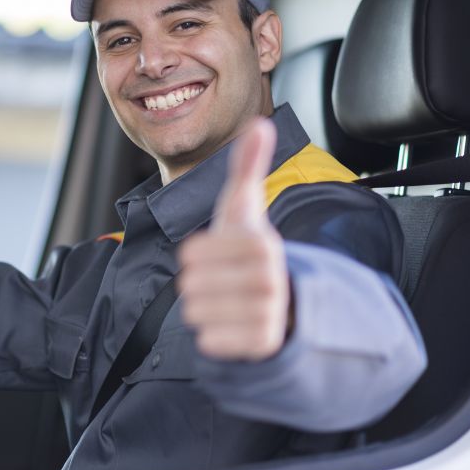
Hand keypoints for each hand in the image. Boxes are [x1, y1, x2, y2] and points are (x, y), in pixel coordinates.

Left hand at [178, 118, 290, 360]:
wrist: (279, 302)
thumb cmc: (247, 250)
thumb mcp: (244, 209)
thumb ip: (247, 166)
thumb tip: (259, 123)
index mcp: (261, 243)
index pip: (192, 253)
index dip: (194, 255)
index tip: (215, 255)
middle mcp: (269, 279)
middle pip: (191, 285)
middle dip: (198, 284)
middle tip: (220, 282)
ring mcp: (268, 314)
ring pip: (196, 313)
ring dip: (203, 309)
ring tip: (226, 302)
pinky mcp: (262, 345)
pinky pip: (210, 342)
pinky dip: (212, 336)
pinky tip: (230, 326)